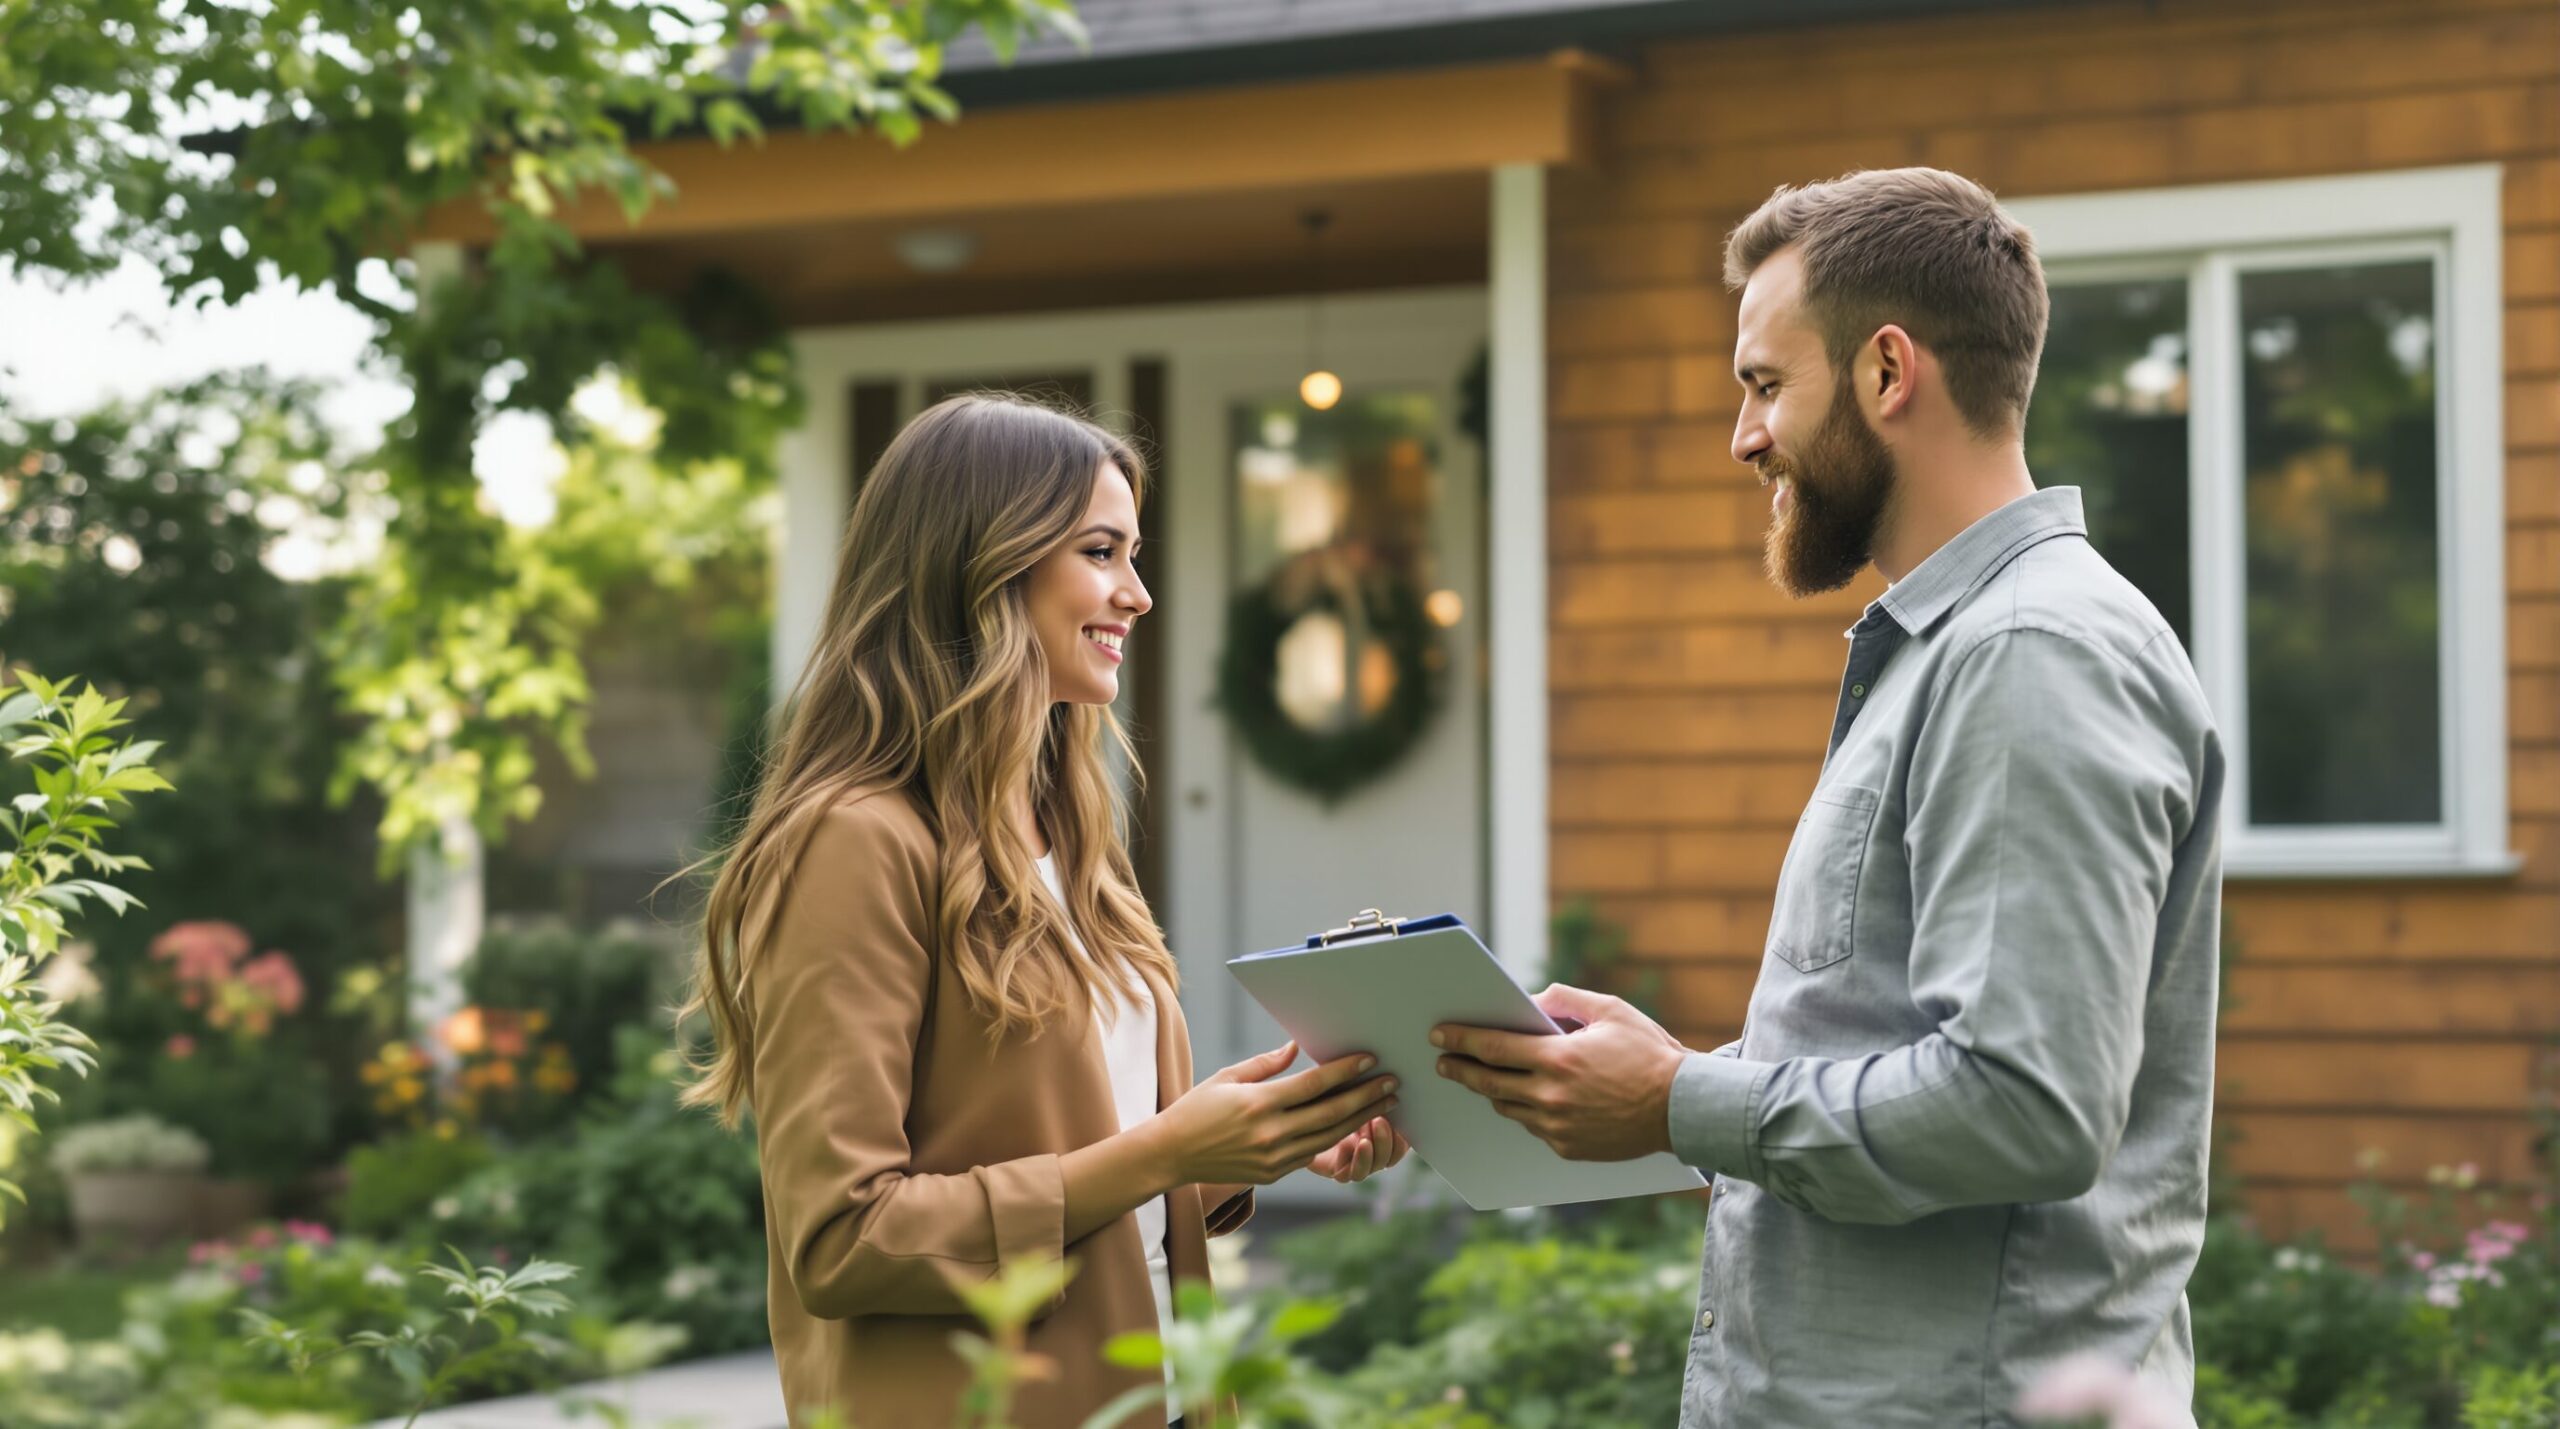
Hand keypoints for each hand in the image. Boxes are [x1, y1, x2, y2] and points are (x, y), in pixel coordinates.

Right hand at [1149, 1041, 1399, 1187]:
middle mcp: (1271, 1134)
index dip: (1346, 1071)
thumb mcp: (1227, 1078)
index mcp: (1259, 1105)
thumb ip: (1266, 1064)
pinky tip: (1356, 1126)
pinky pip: (1312, 1154)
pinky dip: (1337, 1140)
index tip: (1370, 1058)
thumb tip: (1297, 1047)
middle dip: (1367, 1097)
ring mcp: (1274, 1159)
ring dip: (1361, 1120)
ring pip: (1329, 1137)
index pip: (1314, 1086)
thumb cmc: (1196, 1109)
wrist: (1171, 1155)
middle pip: (1331, 1113)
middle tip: (1393, 1083)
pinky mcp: (1274, 1175)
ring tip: (1386, 1105)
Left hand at [1430, 984, 1687, 1161]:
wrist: (1683, 1108)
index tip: (1438, 1034)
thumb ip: (1565, 999)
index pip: (1493, 1047)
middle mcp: (1551, 1096)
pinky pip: (1534, 1128)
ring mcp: (1558, 1127)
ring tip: (1484, 1077)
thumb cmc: (1649, 1054)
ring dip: (1493, 1091)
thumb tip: (1530, 1000)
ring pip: (1508, 1107)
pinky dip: (1527, 1111)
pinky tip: (1525, 1099)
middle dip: (1460, 1070)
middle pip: (1488, 1083)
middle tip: (1442, 1062)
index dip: (1461, 1039)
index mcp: (1558, 1059)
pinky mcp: (1568, 1148)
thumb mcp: (1610, 1011)